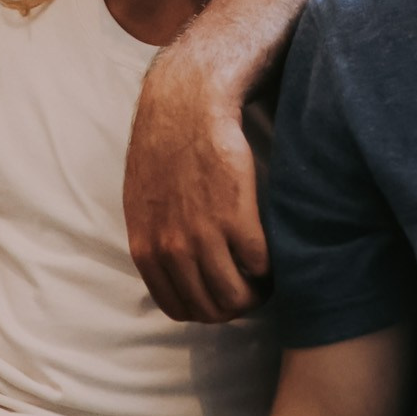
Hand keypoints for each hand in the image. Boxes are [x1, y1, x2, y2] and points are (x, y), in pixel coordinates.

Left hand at [123, 41, 264, 322]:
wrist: (186, 105)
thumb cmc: (165, 148)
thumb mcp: (143, 202)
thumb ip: (156, 242)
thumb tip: (174, 275)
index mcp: (146, 247)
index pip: (178, 308)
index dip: (205, 308)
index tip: (221, 292)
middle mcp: (172, 249)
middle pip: (212, 310)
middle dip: (234, 307)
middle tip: (250, 287)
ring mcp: (204, 235)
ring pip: (239, 297)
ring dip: (257, 293)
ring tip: (265, 275)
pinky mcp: (237, 217)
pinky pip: (261, 266)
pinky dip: (271, 268)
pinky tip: (272, 250)